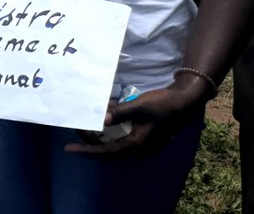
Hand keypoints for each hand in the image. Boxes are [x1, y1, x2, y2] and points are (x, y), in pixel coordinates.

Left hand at [64, 77, 208, 156]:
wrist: (184, 101)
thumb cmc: (162, 104)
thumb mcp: (139, 107)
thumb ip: (119, 113)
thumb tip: (100, 120)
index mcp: (137, 145)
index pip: (106, 151)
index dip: (87, 150)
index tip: (68, 148)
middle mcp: (139, 148)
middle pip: (109, 148)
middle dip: (91, 140)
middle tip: (75, 128)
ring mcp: (142, 143)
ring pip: (114, 142)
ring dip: (99, 135)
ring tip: (84, 125)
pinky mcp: (144, 135)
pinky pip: (122, 135)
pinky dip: (110, 129)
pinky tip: (101, 118)